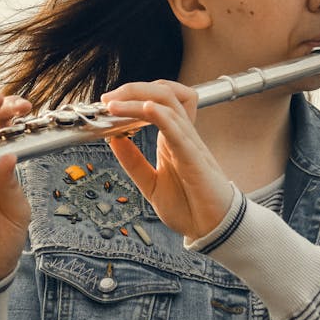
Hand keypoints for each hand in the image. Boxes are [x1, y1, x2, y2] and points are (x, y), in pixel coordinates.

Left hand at [101, 80, 234, 241]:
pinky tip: (146, 109)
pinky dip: (162, 117)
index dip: (134, 94)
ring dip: (138, 99)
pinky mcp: (195, 159)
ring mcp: (190, 144)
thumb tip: (113, 138)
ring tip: (115, 104)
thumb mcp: (150, 183)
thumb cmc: (189, 207)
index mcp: (172, 138)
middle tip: (108, 99)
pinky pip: (179, 131)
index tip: (108, 103)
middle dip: (133, 89)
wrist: (212, 230)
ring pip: (169, 105)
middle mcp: (182, 135)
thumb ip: (133, 161)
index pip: (159, 99)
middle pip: (164, 93)